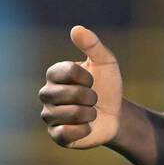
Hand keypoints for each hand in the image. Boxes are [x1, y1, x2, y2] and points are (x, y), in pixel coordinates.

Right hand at [38, 25, 122, 148]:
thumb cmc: (107, 85)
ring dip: (90, 113)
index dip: (85, 77)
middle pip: (67, 94)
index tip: (93, 80)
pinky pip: (67, 133)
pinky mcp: (57, 136)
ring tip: (91, 112)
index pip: (65, 71)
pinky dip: (84, 129)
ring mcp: (49, 116)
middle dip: (89, 96)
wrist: (116, 114)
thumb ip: (92, 45)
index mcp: (54, 74)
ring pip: (70, 114)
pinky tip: (87, 126)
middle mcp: (47, 94)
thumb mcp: (106, 62)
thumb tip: (76, 28)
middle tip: (94, 98)